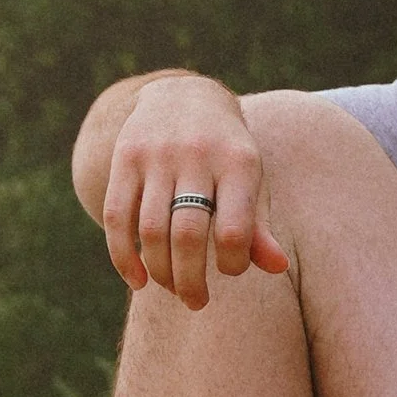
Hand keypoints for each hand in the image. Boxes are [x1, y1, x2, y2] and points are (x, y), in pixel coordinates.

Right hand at [99, 73, 288, 306]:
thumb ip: (258, 226)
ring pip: (151, 230)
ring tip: (172, 289)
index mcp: (238, 161)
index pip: (234, 229)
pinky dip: (123, 257)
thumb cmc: (226, 153)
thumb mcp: (248, 179)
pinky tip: (137, 281)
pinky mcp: (125, 157)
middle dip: (190, 280)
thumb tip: (279, 268)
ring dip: (160, 272)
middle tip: (196, 302)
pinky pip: (117, 216)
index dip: (232, 262)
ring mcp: (157, 154)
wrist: (184, 95)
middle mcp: (197, 154)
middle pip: (188, 234)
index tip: (230, 270)